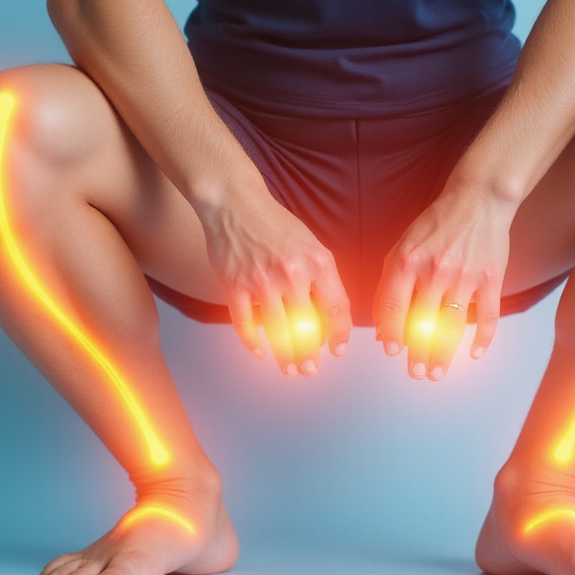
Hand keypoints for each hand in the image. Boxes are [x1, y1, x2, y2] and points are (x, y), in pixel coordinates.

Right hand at [202, 194, 350, 375]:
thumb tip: (330, 316)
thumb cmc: (275, 225)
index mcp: (318, 263)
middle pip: (306, 328)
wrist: (236, 204)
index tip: (338, 350)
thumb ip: (322, 278)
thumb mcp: (312, 245)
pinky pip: (246, 325)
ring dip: (285, 357)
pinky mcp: (234, 287)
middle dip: (310, 355)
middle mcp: (292, 274)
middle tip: (310, 370)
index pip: (337, 309)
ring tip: (290, 370)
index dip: (339, 335)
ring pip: (278, 333)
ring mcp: (261, 282)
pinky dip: (253, 343)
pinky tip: (260, 352)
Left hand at [373, 189, 511, 379]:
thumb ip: (388, 286)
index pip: (394, 307)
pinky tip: (474, 355)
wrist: (478, 201)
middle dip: (418, 354)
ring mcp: (465, 277)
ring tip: (437, 373)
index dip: (392, 333)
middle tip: (416, 373)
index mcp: (408, 261)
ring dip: (444, 355)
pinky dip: (482, 339)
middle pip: (423, 324)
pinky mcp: (491, 280)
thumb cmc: (435, 226)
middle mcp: (435, 271)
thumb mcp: (402, 248)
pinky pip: (487, 317)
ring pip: (452, 327)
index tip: (392, 351)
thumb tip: (381, 327)